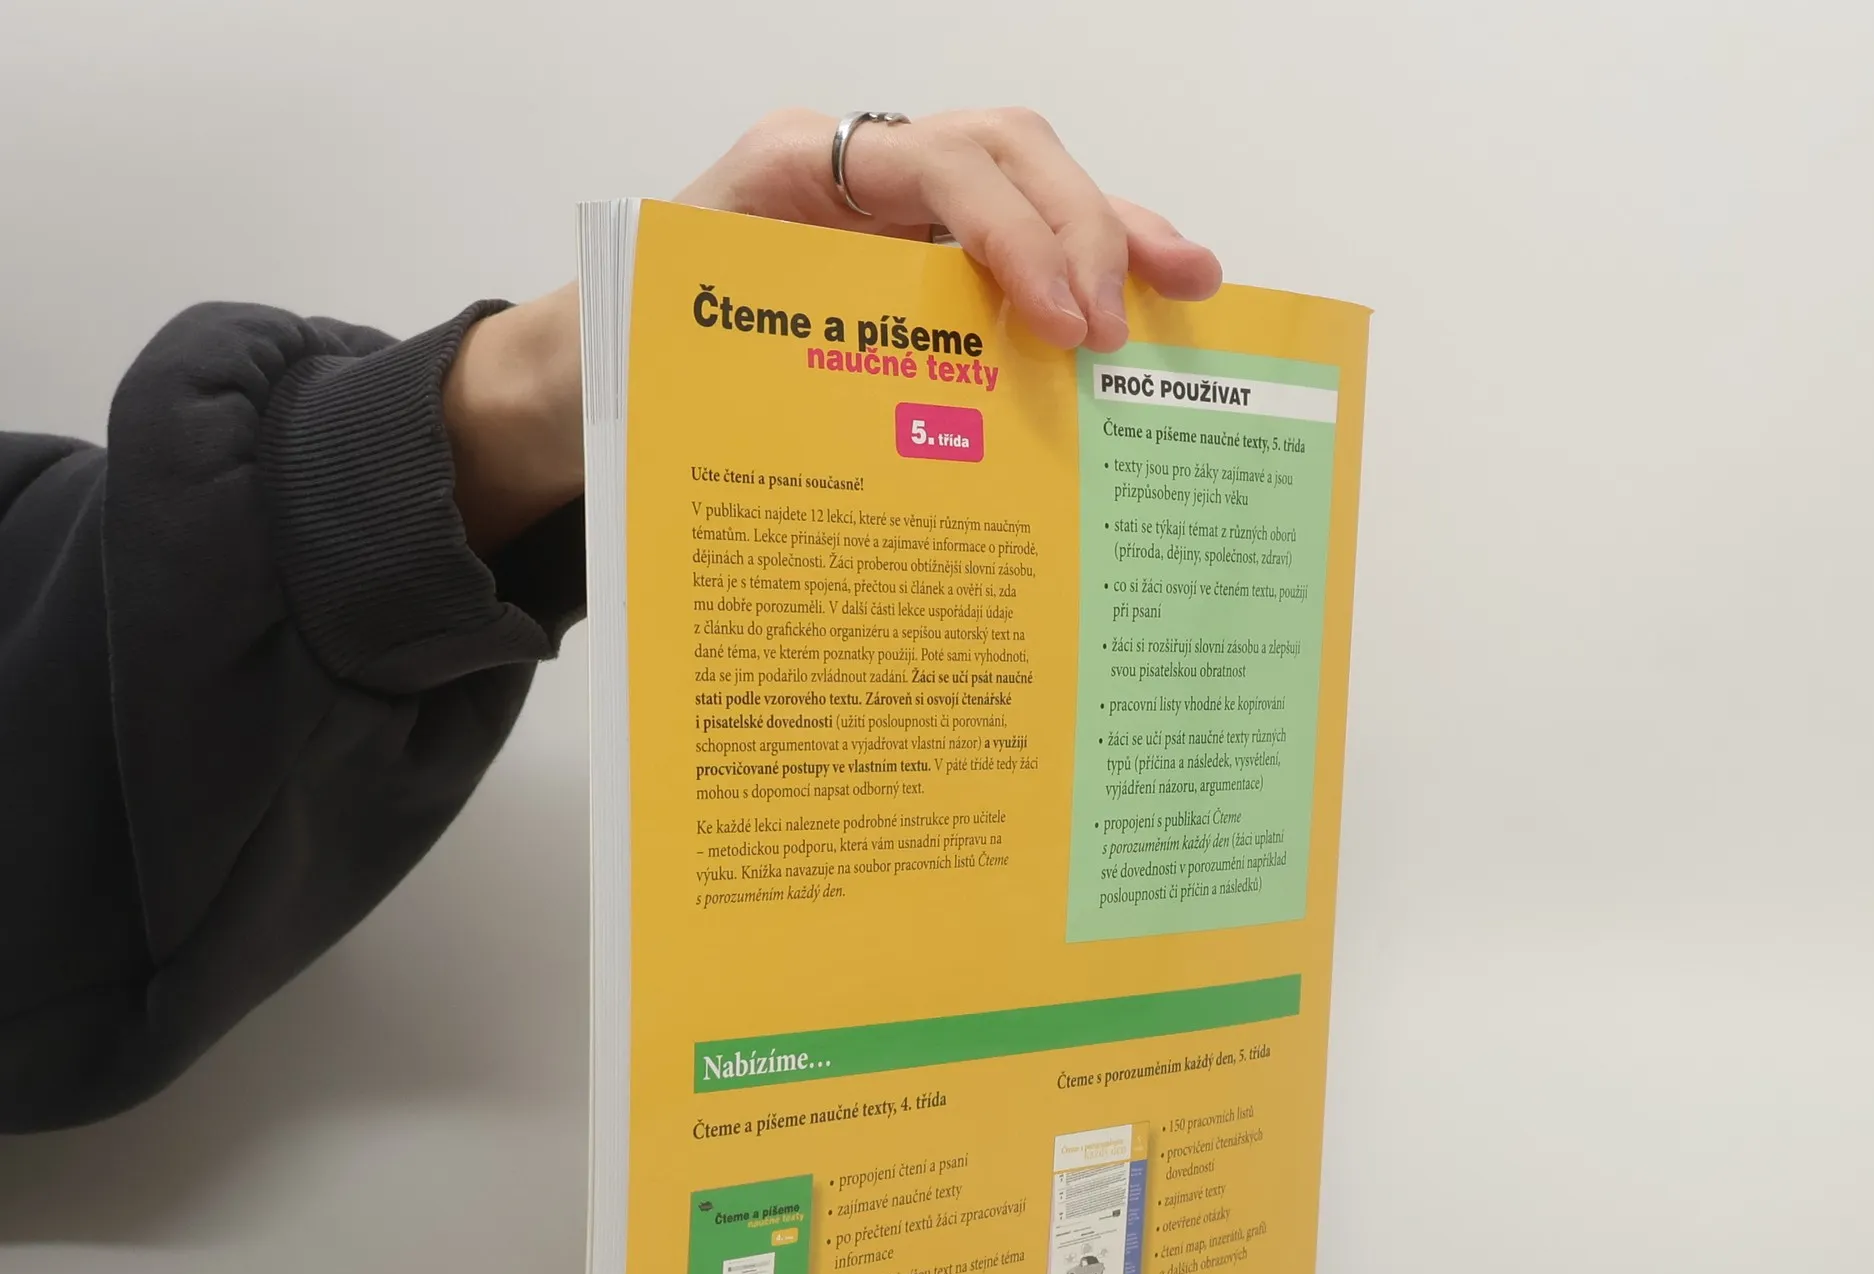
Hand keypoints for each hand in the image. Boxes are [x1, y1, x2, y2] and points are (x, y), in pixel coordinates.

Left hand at [445, 108, 1221, 550]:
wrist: (602, 359)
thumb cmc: (638, 359)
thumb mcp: (677, 354)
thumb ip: (766, 362)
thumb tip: (878, 446)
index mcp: (793, 169)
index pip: (937, 163)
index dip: (1014, 232)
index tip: (1064, 318)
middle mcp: (860, 166)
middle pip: (1004, 148)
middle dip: (1081, 228)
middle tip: (1118, 329)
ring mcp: (900, 200)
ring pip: (1030, 179)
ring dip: (1115, 230)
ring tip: (1192, 284)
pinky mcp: (927, 246)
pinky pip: (1021, 236)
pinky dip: (1091, 261)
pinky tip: (1157, 295)